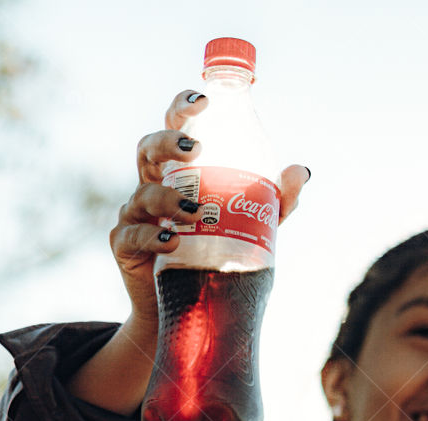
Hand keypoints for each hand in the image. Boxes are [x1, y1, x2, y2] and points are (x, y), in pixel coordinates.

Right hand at [110, 90, 310, 420]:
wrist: (192, 314)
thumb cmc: (219, 257)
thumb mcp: (254, 227)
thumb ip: (277, 200)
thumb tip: (302, 170)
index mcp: (179, 171)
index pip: (174, 126)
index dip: (183, 107)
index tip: (205, 99)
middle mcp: (152, 185)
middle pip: (149, 149)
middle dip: (169, 141)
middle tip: (196, 147)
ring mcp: (135, 216)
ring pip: (143, 193)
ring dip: (169, 197)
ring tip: (196, 210)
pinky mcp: (125, 247)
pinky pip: (133, 235)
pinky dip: (153, 236)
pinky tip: (173, 241)